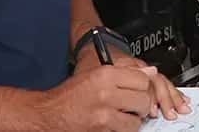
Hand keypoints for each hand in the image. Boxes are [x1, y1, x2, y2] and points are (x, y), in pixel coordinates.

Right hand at [74, 54, 190, 120]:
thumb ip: (123, 73)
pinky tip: (112, 125)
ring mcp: (104, 115)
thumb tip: (151, 72)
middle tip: (132, 106)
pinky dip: (121, 130)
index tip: (140, 90)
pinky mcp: (102, 130)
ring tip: (121, 117)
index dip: (143, 86)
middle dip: (141, 105)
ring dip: (132, 121)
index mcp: (105, 75)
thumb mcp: (94, 76)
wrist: (47, 116)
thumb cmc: (69, 97)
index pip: (143, 79)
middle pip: (144, 99)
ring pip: (137, 120)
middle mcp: (106, 93)